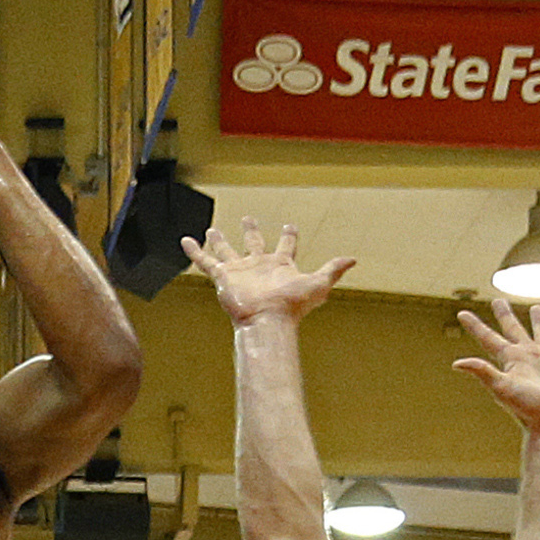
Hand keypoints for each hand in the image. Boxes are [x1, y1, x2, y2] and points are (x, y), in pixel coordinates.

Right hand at [184, 223, 353, 327]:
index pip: (285, 245)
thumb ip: (333, 270)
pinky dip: (195, 252)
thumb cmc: (292, 306)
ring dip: (219, 240)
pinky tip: (185, 240)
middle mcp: (259, 266)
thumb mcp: (318, 283)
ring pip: (226, 250)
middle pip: (254, 243)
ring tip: (212, 230)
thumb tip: (353, 259)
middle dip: (252, 231)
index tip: (290, 225)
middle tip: (248, 218)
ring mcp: (240, 271)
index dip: (288, 235)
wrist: (268, 320)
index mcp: (280, 265)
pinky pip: (205, 261)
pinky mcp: (223, 277)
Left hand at [453, 293, 539, 435]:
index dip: (474, 326)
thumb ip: (483, 373)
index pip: (489, 338)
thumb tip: (457, 364)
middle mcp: (529, 357)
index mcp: (512, 360)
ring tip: (536, 308)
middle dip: (505, 315)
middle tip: (498, 300)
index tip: (461, 313)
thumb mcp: (503, 388)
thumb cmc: (530, 410)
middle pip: (514, 329)